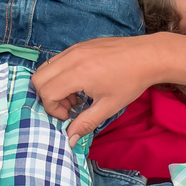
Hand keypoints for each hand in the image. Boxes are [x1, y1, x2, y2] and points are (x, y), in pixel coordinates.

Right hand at [33, 36, 163, 140]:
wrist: (148, 56)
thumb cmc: (130, 82)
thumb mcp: (108, 106)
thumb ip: (85, 123)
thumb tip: (69, 140)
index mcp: (77, 73)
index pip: (46, 92)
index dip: (53, 109)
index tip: (70, 115)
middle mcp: (71, 58)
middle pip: (38, 78)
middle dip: (48, 96)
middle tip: (69, 105)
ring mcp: (74, 49)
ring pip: (46, 67)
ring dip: (54, 84)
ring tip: (76, 94)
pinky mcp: (80, 45)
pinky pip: (58, 60)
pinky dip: (61, 74)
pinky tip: (82, 82)